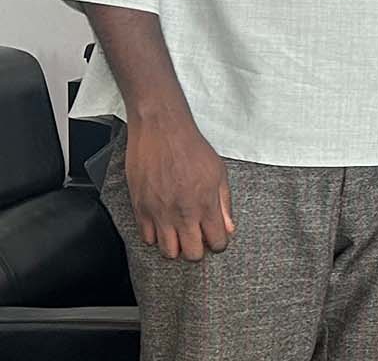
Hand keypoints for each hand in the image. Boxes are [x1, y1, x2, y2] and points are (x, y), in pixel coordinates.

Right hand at [124, 115, 233, 260]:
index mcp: (206, 205)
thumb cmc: (192, 149)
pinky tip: (163, 224)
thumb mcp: (218, 173)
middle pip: (191, 254)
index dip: (219, 243)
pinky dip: (156, 236)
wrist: (162, 132)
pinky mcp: (140, 209)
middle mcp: (183, 214)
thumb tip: (228, 228)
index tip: (216, 238)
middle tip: (198, 238)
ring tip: (180, 233)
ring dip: (176, 246)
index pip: (217, 242)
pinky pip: (147, 238)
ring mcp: (159, 214)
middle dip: (197, 250)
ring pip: (168, 252)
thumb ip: (224, 203)